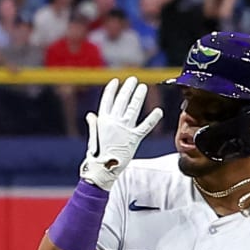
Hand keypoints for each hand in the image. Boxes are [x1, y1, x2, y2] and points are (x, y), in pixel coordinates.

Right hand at [79, 76, 162, 190]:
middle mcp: (114, 122)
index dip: (112, 90)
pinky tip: (159, 110)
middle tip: (133, 80)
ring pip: (133, 109)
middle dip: (128, 89)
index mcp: (102, 120)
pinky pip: (145, 126)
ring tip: (143, 87)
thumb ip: (94, 124)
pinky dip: (152, 119)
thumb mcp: (93, 136)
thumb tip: (90, 114)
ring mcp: (124, 129)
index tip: (116, 81)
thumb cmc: (96, 154)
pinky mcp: (134, 138)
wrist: (102, 169)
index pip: (107, 100)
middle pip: (122, 101)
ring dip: (138, 97)